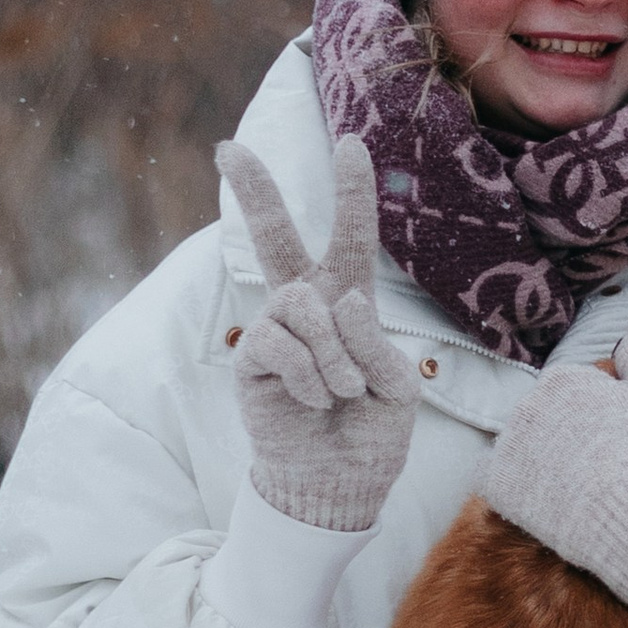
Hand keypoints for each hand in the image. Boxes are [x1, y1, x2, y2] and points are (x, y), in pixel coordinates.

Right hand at [217, 136, 422, 532]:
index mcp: (347, 302)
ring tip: (343, 391)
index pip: (352, 239)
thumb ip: (375, 341)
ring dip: (332, 353)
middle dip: (254, 191)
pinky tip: (314, 399)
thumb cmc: (371, 431)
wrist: (340, 483)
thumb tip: (338, 300)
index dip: (352, 193)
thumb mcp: (398, 385)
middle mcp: (305, 308)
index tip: (353, 144)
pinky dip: (308, 373)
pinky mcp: (250, 360)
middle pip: (274, 239)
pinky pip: (278, 343)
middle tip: (229, 148)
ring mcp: (273, 332)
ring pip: (299, 304)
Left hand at [482, 356, 627, 608]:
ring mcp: (510, 442)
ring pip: (516, 449)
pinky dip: (513, 490)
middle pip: (538, 421)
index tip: (603, 442)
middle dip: (558, 441)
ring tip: (569, 491)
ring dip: (535, 465)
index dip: (585, 421)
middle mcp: (529, 403)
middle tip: (588, 470)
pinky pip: (493, 481)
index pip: (564, 395)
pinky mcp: (496, 482)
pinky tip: (541, 503)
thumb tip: (627, 342)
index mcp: (564, 379)